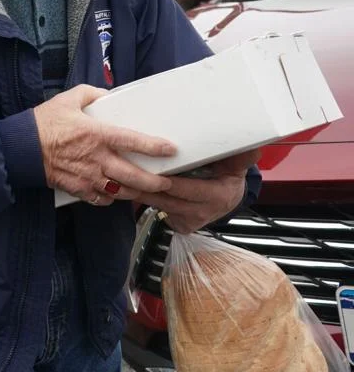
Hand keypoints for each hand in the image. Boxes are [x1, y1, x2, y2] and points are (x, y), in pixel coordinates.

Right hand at [34, 85, 178, 205]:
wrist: (20, 148)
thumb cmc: (43, 123)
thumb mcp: (67, 99)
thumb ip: (91, 94)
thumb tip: (107, 94)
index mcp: (97, 135)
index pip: (133, 141)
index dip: (154, 146)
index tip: (171, 149)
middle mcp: (96, 159)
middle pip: (134, 176)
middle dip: (155, 182)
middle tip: (167, 181)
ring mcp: (88, 177)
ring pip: (121, 191)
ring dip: (136, 192)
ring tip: (146, 189)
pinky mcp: (78, 189)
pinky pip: (102, 199)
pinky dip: (112, 198)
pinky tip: (116, 192)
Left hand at [136, 149, 260, 232]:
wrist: (228, 198)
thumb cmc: (228, 175)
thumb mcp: (237, 165)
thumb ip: (241, 156)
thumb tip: (254, 146)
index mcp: (219, 195)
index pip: (189, 188)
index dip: (169, 180)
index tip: (150, 169)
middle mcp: (204, 211)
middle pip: (167, 197)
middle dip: (145, 185)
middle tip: (124, 171)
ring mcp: (191, 221)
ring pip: (157, 205)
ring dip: (138, 192)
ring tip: (118, 178)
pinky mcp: (181, 226)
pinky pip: (157, 211)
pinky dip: (142, 200)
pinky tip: (126, 189)